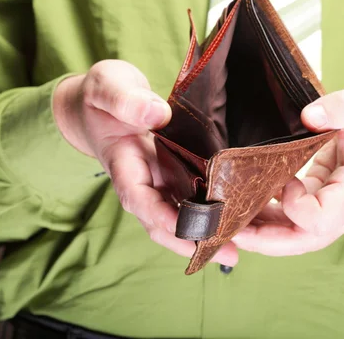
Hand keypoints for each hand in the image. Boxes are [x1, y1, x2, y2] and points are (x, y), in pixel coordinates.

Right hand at [52, 60, 238, 265]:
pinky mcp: (176, 172)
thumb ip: (126, 102)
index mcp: (124, 166)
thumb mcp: (107, 88)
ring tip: (244, 245)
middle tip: (229, 254)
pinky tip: (241, 216)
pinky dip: (214, 209)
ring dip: (208, 232)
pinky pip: (194, 196)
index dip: (163, 218)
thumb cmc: (100, 96)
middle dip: (193, 240)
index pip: (141, 200)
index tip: (188, 229)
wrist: (101, 101)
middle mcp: (144, 182)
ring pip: (182, 214)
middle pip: (164, 221)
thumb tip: (157, 115)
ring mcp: (160, 180)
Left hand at [232, 84, 343, 255]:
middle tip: (230, 230)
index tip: (282, 179)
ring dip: (262, 233)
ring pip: (297, 236)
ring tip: (229, 223)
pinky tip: (245, 207)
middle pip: (304, 240)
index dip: (294, 206)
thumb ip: (340, 108)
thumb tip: (309, 115)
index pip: (321, 221)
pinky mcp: (322, 203)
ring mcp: (335, 211)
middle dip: (266, 240)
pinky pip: (294, 220)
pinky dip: (269, 218)